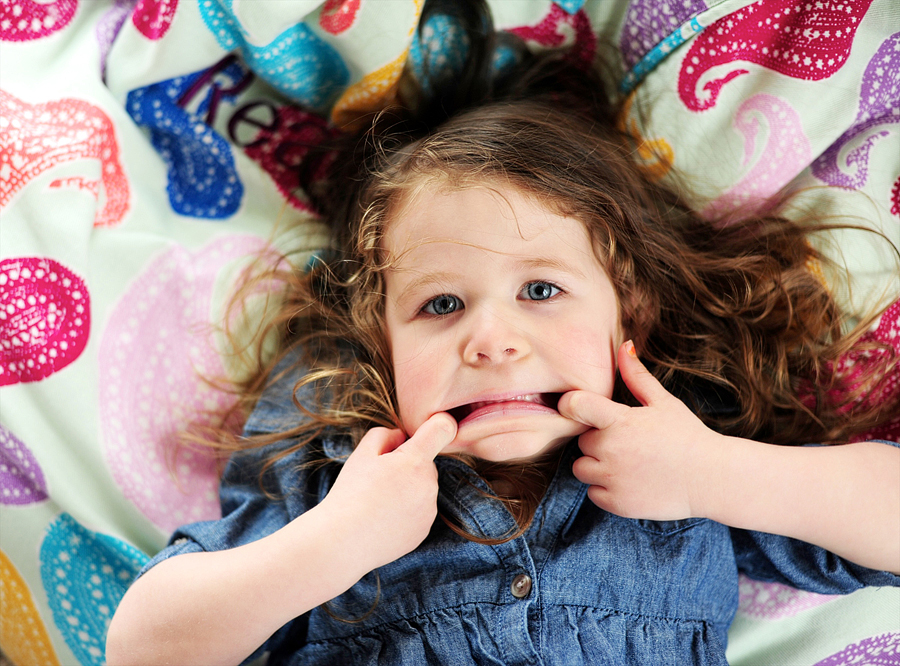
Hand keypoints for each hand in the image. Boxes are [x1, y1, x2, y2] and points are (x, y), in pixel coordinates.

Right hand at [319, 413, 456, 572]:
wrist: (342, 541)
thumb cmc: (350, 494)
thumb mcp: (362, 453)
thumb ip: (386, 435)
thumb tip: (402, 436)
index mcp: (414, 462)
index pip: (442, 429)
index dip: (439, 423)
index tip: (433, 426)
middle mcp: (428, 485)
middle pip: (426, 464)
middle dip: (408, 466)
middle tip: (378, 479)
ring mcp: (428, 511)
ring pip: (422, 489)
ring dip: (407, 490)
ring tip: (377, 503)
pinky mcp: (424, 531)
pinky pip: (419, 512)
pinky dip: (406, 512)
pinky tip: (382, 519)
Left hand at [557, 341, 721, 520]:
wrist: (712, 478)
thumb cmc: (687, 436)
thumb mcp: (663, 402)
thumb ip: (637, 376)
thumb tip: (624, 344)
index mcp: (619, 421)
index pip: (574, 406)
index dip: (572, 406)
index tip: (580, 410)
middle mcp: (611, 450)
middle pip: (581, 441)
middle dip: (598, 441)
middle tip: (626, 443)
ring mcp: (613, 478)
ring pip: (581, 469)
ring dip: (597, 466)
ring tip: (626, 462)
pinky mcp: (617, 503)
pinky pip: (593, 493)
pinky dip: (605, 489)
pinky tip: (630, 481)